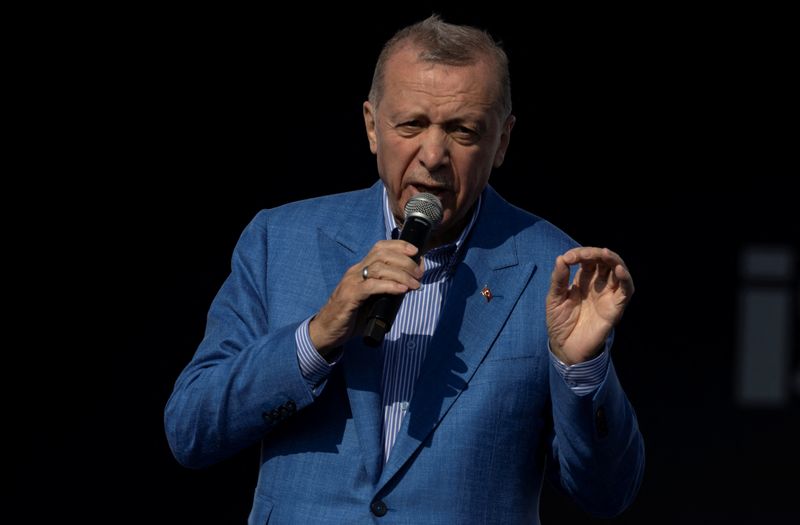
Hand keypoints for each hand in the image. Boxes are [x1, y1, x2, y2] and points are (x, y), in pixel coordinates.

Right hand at [309, 240, 423, 351]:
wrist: (326, 331)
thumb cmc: (351, 316)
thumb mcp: (372, 299)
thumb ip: (386, 291)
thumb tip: (409, 286)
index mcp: (361, 269)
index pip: (380, 247)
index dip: (399, 246)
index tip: (416, 252)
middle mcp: (355, 272)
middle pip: (382, 254)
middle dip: (405, 260)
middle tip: (419, 274)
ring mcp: (351, 283)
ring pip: (378, 268)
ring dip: (401, 274)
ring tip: (415, 284)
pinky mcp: (350, 297)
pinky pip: (371, 286)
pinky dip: (389, 286)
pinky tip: (402, 290)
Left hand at [546, 247, 633, 364]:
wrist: (565, 348)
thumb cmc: (559, 323)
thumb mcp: (554, 299)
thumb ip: (559, 280)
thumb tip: (561, 258)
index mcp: (584, 280)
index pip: (588, 260)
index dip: (580, 254)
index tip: (567, 258)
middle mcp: (598, 285)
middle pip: (604, 261)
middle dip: (595, 253)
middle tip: (582, 255)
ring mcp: (608, 295)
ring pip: (618, 271)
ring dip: (613, 259)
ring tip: (604, 253)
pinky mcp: (616, 307)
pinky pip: (626, 290)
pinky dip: (625, 278)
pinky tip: (619, 269)